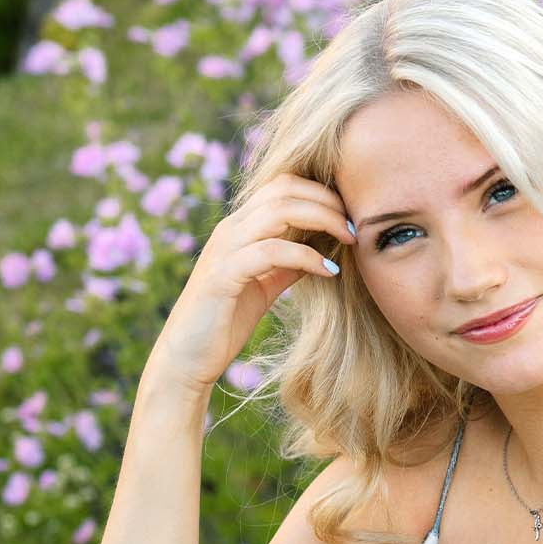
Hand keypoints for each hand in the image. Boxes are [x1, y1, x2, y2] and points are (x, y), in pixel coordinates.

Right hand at [145, 172, 357, 397]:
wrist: (186, 358)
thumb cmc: (224, 322)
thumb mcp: (263, 287)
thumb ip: (286, 265)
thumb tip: (320, 252)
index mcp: (239, 227)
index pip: (282, 185)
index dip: (321, 192)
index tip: (350, 216)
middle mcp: (230, 229)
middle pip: (284, 189)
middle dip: (327, 201)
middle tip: (356, 226)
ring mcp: (225, 249)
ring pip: (279, 211)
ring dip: (323, 220)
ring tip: (349, 240)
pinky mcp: (224, 275)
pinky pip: (272, 251)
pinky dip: (306, 257)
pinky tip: (329, 271)